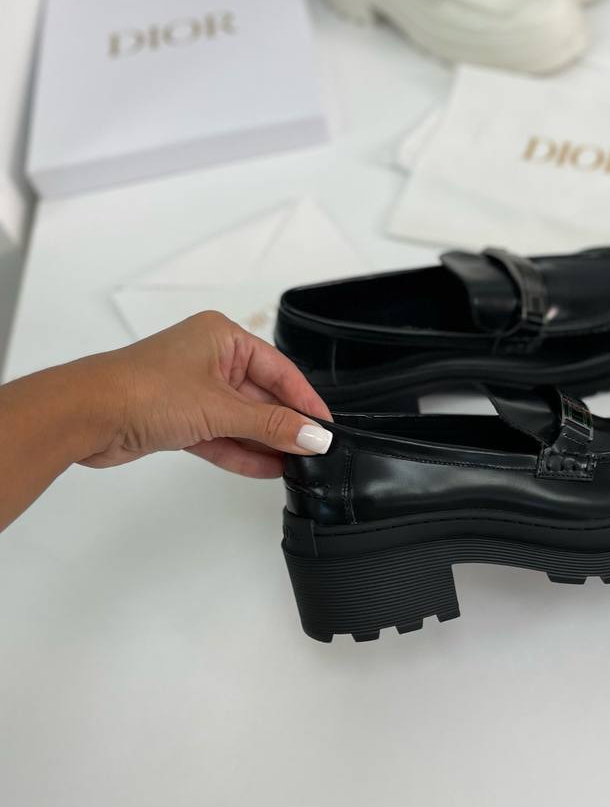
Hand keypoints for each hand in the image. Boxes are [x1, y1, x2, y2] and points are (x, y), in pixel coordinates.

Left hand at [79, 311, 332, 478]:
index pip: (279, 369)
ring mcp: (192, 390)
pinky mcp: (178, 419)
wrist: (87, 414)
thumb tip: (313, 436)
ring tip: (297, 466)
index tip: (326, 426)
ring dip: (265, 442)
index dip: (304, 400)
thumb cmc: (144, 389)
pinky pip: (220, 435)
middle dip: (284, 425)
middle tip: (314, 451)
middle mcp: (209, 359)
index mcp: (222, 337)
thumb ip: (271, 425)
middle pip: (261, 395)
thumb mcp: (221, 408)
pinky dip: (240, 451)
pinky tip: (267, 468)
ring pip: (241, 419)